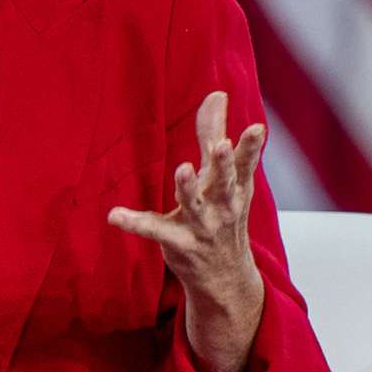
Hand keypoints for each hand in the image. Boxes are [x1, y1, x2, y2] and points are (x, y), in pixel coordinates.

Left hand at [107, 90, 265, 297]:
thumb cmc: (223, 215)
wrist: (224, 277)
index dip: (252, 147)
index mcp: (236, 188)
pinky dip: (134, 223)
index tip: (257, 128)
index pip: (246, 164)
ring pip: (193, 206)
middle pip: (224, 182)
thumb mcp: (225, 177)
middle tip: (222, 146)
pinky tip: (114, 215)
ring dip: (188, 189)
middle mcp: (222, 206)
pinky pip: (154, 230)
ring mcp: (201, 226)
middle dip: (224, 164)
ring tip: (182, 170)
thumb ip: (213, 133)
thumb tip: (217, 94)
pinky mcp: (177, 242)